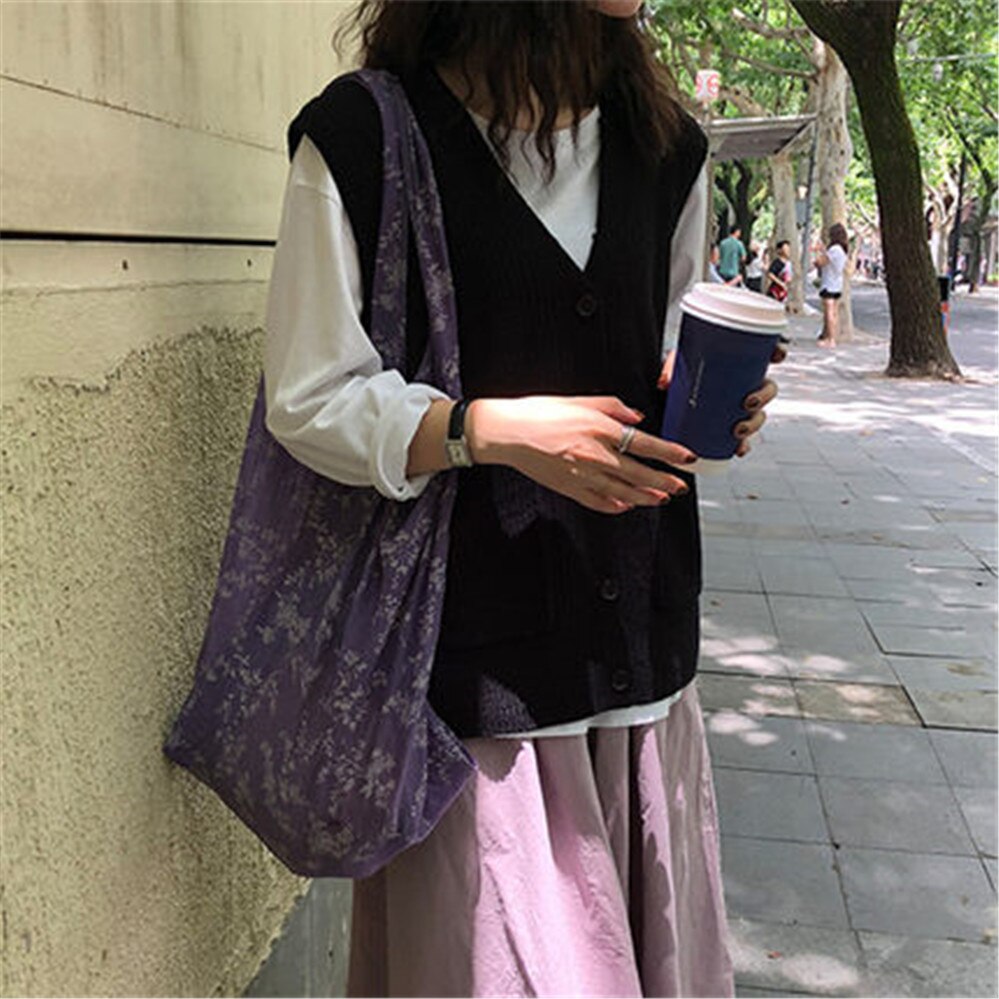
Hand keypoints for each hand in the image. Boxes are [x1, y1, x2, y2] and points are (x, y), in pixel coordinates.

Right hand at [467, 395, 695, 514]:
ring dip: (646, 497)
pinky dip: (615, 506)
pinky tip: (626, 505)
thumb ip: (613, 407)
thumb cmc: (538, 412)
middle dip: (664, 481)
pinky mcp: (569, 488)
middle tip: (679, 485)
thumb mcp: (580, 400)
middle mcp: (595, 454)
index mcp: (600, 428)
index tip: (686, 457)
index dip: (669, 452)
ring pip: (623, 492)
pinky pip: (598, 502)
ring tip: (662, 499)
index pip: (645, 444)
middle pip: (639, 473)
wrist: (506, 432)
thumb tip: (636, 416)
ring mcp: (582, 475)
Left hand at [657, 344, 785, 456]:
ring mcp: (739, 407)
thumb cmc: (679, 374)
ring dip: (754, 424)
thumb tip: (665, 382)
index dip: (777, 353)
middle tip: (747, 403)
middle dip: (764, 397)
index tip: (777, 355)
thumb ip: (671, 368)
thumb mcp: (676, 365)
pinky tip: (738, 449)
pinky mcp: (729, 427)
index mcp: (738, 363)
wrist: (668, 400)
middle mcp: (744, 385)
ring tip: (737, 429)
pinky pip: (743, 439)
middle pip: (767, 389)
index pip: (764, 354)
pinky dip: (742, 445)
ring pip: (758, 415)